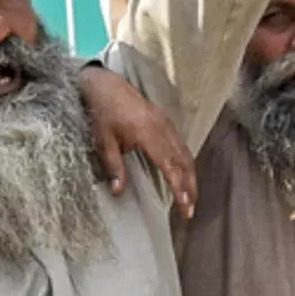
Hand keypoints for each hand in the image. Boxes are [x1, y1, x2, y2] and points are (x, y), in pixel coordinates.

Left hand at [73, 61, 200, 217]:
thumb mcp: (103, 142)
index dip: (178, 186)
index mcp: (147, 133)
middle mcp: (162, 128)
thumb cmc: (102, 113)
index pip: (169, 165)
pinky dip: (187, 162)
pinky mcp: (165, 121)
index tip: (184, 205)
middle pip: (183, 161)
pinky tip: (186, 175)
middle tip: (190, 210)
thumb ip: (114, 167)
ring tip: (191, 197)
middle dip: (190, 187)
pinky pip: (182, 144)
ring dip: (191, 176)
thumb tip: (118, 192)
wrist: (105, 85)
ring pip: (186, 153)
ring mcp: (166, 123)